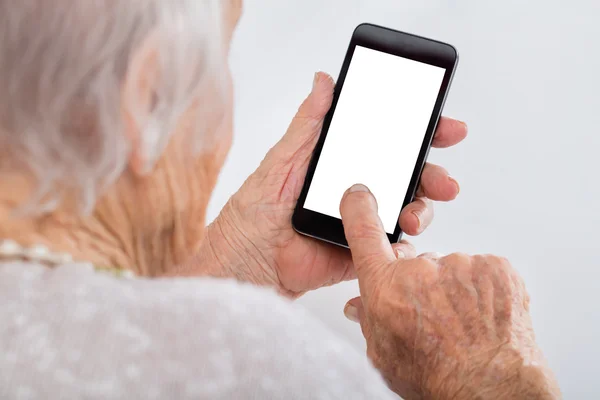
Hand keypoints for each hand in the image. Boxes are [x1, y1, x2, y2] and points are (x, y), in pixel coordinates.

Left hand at [188, 72, 466, 296]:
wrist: (246, 263)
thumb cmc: (255, 211)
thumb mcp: (283, 159)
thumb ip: (308, 123)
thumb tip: (324, 80)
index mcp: (344, 164)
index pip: (392, 143)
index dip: (423, 134)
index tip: (447, 128)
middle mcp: (360, 191)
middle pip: (410, 178)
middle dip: (434, 177)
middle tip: (445, 182)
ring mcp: (365, 222)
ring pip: (409, 212)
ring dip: (422, 211)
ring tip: (412, 214)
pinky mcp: (363, 253)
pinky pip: (394, 250)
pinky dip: (405, 248)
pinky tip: (400, 244)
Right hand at [339, 184, 560, 399]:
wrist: (491, 391)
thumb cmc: (437, 377)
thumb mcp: (385, 353)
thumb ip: (370, 320)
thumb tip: (359, 307)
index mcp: (387, 288)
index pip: (364, 233)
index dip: (359, 210)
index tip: (359, 196)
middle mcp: (421, 270)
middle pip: (414, 262)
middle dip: (418, 283)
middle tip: (431, 315)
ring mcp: (461, 265)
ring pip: (449, 269)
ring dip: (453, 289)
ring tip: (462, 323)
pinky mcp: (494, 266)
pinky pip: (480, 270)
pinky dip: (481, 289)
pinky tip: (482, 316)